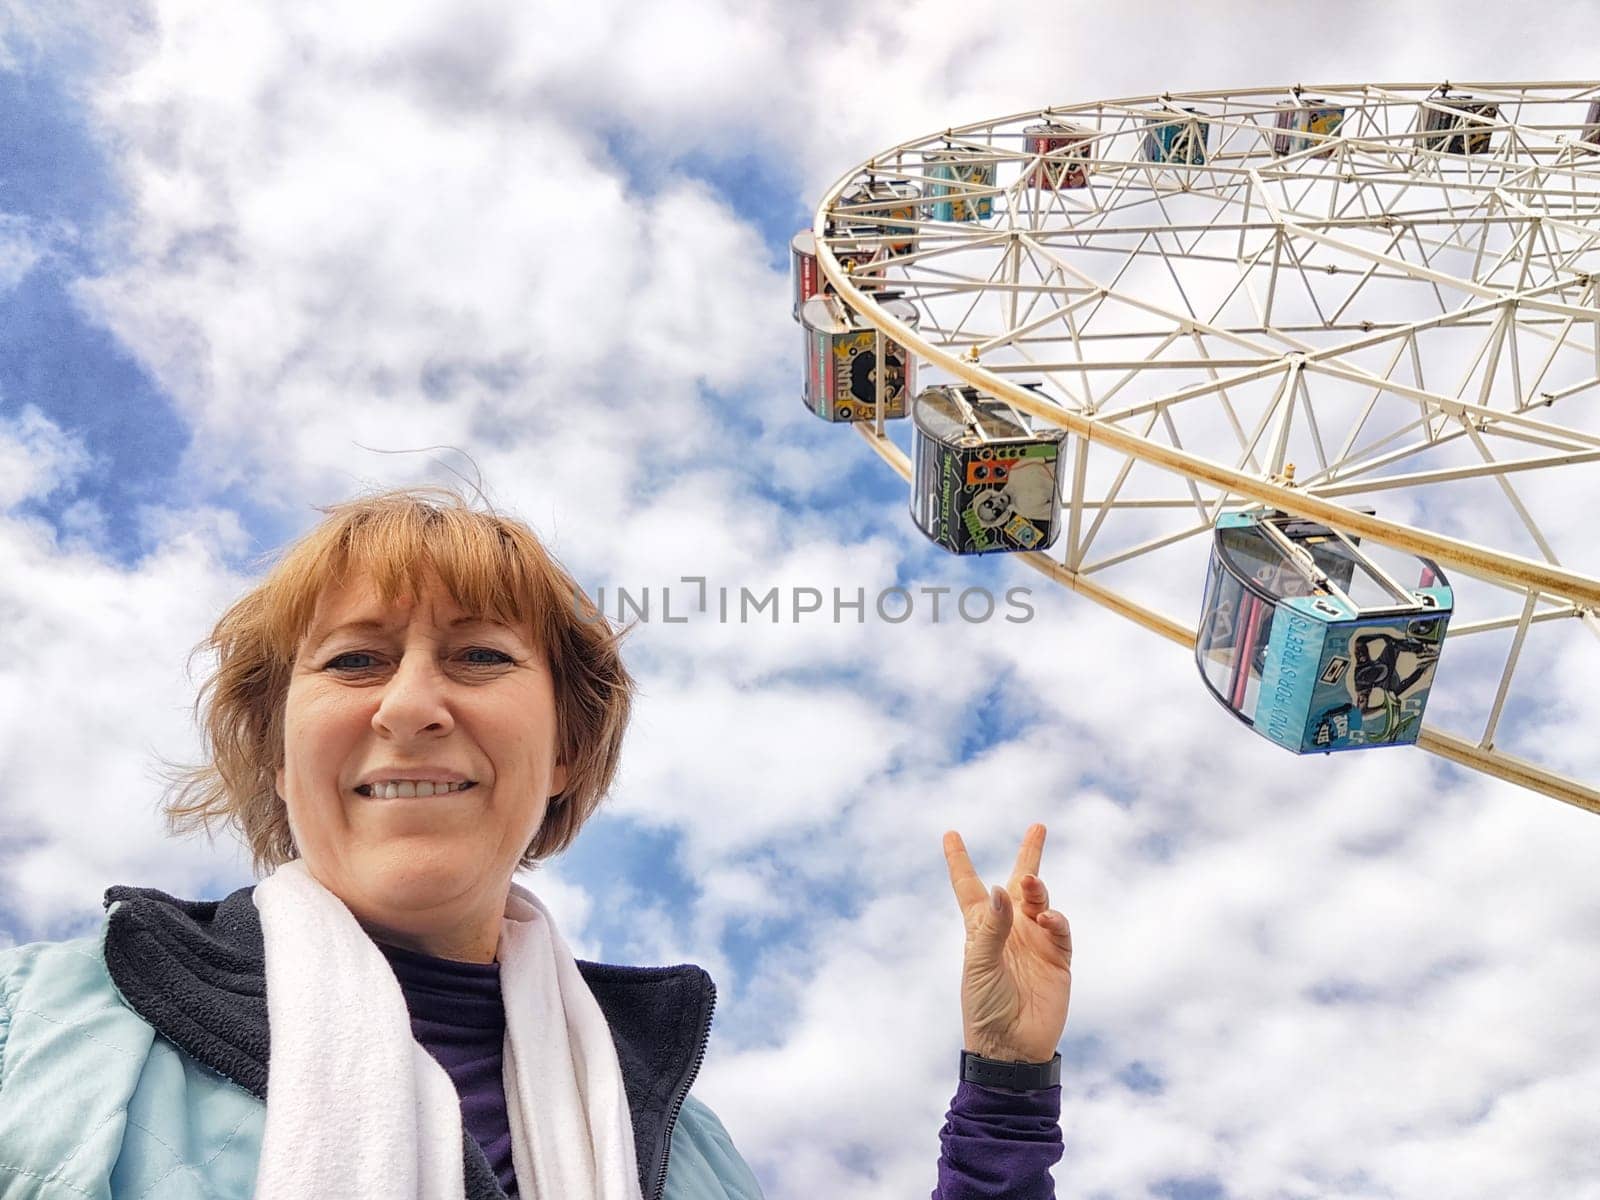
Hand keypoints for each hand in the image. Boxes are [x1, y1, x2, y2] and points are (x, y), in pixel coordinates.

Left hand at [943, 823, 1071, 1063]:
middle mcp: (1009, 930)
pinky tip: (1047, 918)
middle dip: (1030, 856)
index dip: (959, 861)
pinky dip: (1055, 919)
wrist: (1010, 1047)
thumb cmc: (983, 1006)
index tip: (950, 833)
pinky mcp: (1058, 959)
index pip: (969, 887)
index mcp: (980, 928)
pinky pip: (1059, 930)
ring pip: (1040, 901)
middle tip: (1038, 826)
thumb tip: (1001, 889)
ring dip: (1037, 889)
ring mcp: (1035, 942)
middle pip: (1019, 884)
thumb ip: (991, 926)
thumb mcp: (978, 963)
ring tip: (1031, 884)